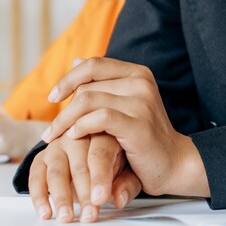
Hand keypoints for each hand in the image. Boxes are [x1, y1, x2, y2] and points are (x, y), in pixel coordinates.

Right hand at [28, 132, 142, 222]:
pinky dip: (39, 196)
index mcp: (104, 132)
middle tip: (89, 213)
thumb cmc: (117, 158)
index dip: (100, 177)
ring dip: (61, 196)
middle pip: (78, 161)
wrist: (94, 148)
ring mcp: (58, 144)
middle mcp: (79, 134)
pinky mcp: (42, 156)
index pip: (101, 152)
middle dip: (83, 191)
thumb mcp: (132, 170)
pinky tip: (46, 211)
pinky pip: (35, 174)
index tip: (101, 198)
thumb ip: (127, 183)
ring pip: (57, 170)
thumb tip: (119, 198)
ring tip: (66, 216)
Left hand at [42, 57, 204, 196]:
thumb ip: (103, 84)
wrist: (174, 164)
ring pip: (88, 100)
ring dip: (65, 120)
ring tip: (54, 136)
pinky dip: (81, 126)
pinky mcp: (138, 125)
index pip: (94, 65)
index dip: (68, 79)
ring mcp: (141, 102)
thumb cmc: (144, 137)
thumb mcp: (124, 105)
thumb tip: (74, 60)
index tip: (53, 97)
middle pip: (87, 85)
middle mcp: (141, 82)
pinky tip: (73, 137)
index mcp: (138, 73)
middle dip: (63, 108)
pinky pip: (99, 117)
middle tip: (51, 130)